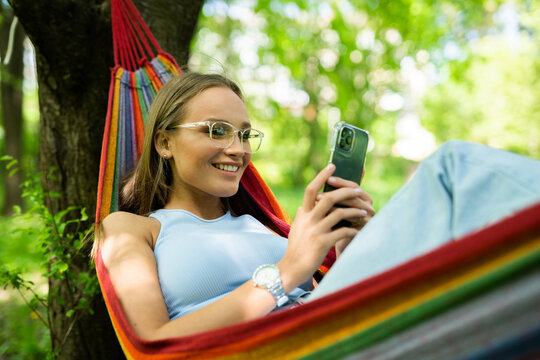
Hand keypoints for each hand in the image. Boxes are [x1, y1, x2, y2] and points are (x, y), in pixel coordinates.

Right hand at [278, 164, 366, 290]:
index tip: (332, 165)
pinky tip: (359, 231)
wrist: (291, 268)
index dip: (322, 176)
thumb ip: (301, 216)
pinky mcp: (323, 243)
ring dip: (355, 212)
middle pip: (329, 198)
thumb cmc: (296, 249)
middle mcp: (308, 219)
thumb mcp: (296, 229)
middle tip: (359, 191)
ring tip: (364, 212)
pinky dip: (353, 230)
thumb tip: (303, 205)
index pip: (311, 189)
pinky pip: (343, 232)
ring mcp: (315, 231)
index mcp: (303, 214)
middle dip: (347, 193)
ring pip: (339, 214)